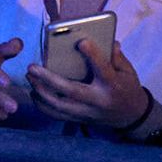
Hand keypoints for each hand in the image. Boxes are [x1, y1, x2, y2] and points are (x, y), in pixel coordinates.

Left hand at [26, 39, 150, 128]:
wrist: (131, 116)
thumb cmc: (127, 88)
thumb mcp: (128, 71)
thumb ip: (116, 57)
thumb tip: (109, 41)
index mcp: (113, 86)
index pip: (103, 70)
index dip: (93, 56)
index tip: (81, 41)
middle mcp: (98, 101)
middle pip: (72, 91)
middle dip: (50, 79)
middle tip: (32, 67)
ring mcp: (88, 113)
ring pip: (60, 106)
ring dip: (41, 92)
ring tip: (30, 77)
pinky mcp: (80, 119)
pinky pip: (58, 115)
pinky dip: (43, 106)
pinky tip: (34, 93)